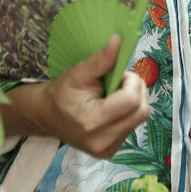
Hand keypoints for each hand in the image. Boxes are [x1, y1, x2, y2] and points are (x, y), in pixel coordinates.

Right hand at [42, 35, 150, 158]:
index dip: (132, 82)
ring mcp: (107, 149)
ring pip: (141, 118)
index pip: (131, 101)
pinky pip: (134, 126)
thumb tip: (118, 40)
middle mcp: (102, 141)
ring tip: (114, 95)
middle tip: (119, 82)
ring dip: (134, 101)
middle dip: (137, 91)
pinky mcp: (111, 151)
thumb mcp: (78, 72)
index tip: (120, 74)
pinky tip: (112, 107)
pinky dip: (129, 112)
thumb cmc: (62, 93)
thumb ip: (101, 59)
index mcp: (91, 121)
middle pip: (142, 111)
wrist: (48, 117)